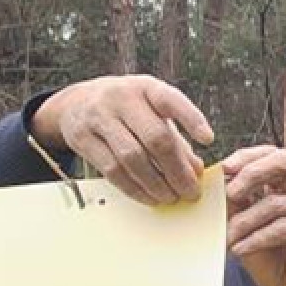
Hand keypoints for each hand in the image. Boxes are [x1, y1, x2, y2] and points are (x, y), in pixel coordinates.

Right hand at [31, 74, 215, 204]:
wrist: (76, 103)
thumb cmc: (126, 109)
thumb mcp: (152, 111)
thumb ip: (176, 138)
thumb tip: (196, 171)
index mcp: (146, 87)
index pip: (171, 100)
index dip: (191, 119)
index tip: (209, 139)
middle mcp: (121, 98)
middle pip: (155, 137)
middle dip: (177, 170)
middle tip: (191, 191)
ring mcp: (99, 117)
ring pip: (132, 157)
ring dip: (156, 184)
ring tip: (172, 198)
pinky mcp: (82, 138)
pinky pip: (112, 170)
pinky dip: (134, 188)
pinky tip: (149, 197)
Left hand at [223, 146, 285, 285]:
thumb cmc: (278, 264)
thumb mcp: (249, 229)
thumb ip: (238, 206)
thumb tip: (215, 184)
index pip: (273, 155)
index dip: (248, 156)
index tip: (223, 168)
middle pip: (284, 161)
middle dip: (251, 173)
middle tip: (229, 193)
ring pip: (276, 203)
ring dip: (244, 222)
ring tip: (228, 239)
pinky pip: (284, 228)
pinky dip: (257, 238)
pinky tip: (241, 249)